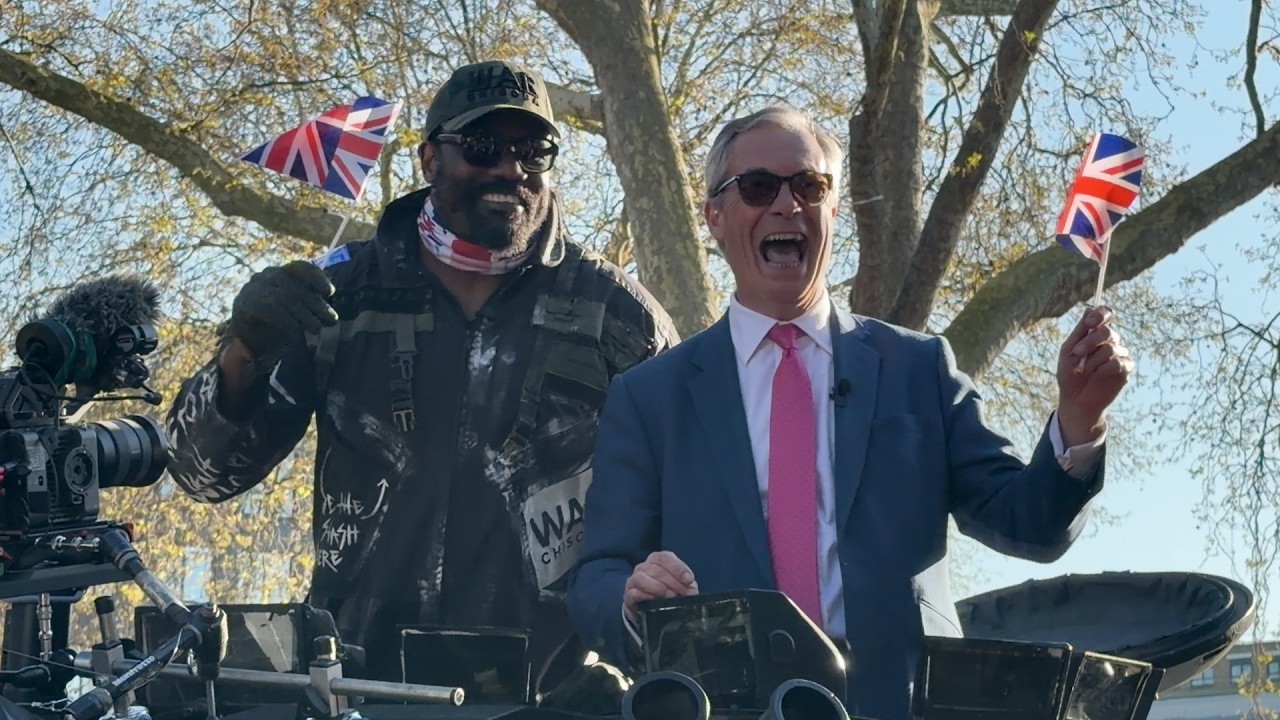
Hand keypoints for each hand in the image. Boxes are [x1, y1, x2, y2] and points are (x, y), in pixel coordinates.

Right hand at [225, 260, 337, 364]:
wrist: (245, 341)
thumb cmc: (276, 324)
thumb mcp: (295, 310)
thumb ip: (310, 304)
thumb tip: (331, 306)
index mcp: (279, 273)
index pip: (300, 267)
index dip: (317, 277)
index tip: (330, 292)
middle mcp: (265, 276)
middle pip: (295, 285)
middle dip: (316, 303)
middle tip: (331, 319)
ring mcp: (253, 289)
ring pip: (284, 297)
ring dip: (304, 315)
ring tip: (316, 329)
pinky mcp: (244, 304)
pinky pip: (270, 309)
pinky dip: (287, 322)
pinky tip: (297, 333)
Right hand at [623, 551, 698, 625]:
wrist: (649, 611)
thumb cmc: (668, 594)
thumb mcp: (680, 587)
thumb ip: (687, 586)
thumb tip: (692, 591)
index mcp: (657, 560)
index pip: (665, 557)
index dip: (678, 568)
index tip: (689, 580)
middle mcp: (643, 567)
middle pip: (655, 568)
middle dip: (672, 581)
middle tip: (683, 594)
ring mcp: (634, 580)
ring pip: (641, 577)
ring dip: (658, 587)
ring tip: (670, 597)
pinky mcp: (628, 595)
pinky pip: (634, 592)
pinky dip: (646, 596)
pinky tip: (656, 602)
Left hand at [1056, 306, 1133, 445]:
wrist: (1075, 399)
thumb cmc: (1069, 374)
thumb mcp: (1069, 350)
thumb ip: (1080, 331)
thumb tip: (1090, 308)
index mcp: (1095, 333)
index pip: (1105, 314)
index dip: (1101, 314)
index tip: (1091, 322)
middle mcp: (1110, 341)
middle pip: (1107, 331)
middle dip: (1089, 342)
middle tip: (1077, 353)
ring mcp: (1119, 354)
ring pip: (1111, 348)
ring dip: (1093, 360)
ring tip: (1083, 371)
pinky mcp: (1125, 369)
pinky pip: (1118, 363)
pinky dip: (1103, 369)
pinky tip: (1096, 376)